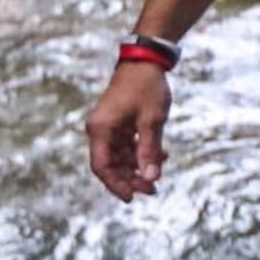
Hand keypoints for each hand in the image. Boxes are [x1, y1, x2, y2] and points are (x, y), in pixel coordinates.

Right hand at [86, 61, 170, 201]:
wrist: (146, 61)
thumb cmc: (146, 87)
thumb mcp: (151, 121)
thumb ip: (149, 150)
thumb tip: (151, 178)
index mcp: (100, 129)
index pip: (101, 166)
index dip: (115, 185)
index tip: (131, 198)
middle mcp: (99, 129)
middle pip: (110, 164)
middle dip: (130, 178)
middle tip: (152, 189)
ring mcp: (108, 126)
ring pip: (119, 156)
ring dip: (137, 167)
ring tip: (159, 174)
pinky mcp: (118, 122)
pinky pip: (125, 145)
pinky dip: (140, 153)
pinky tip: (160, 156)